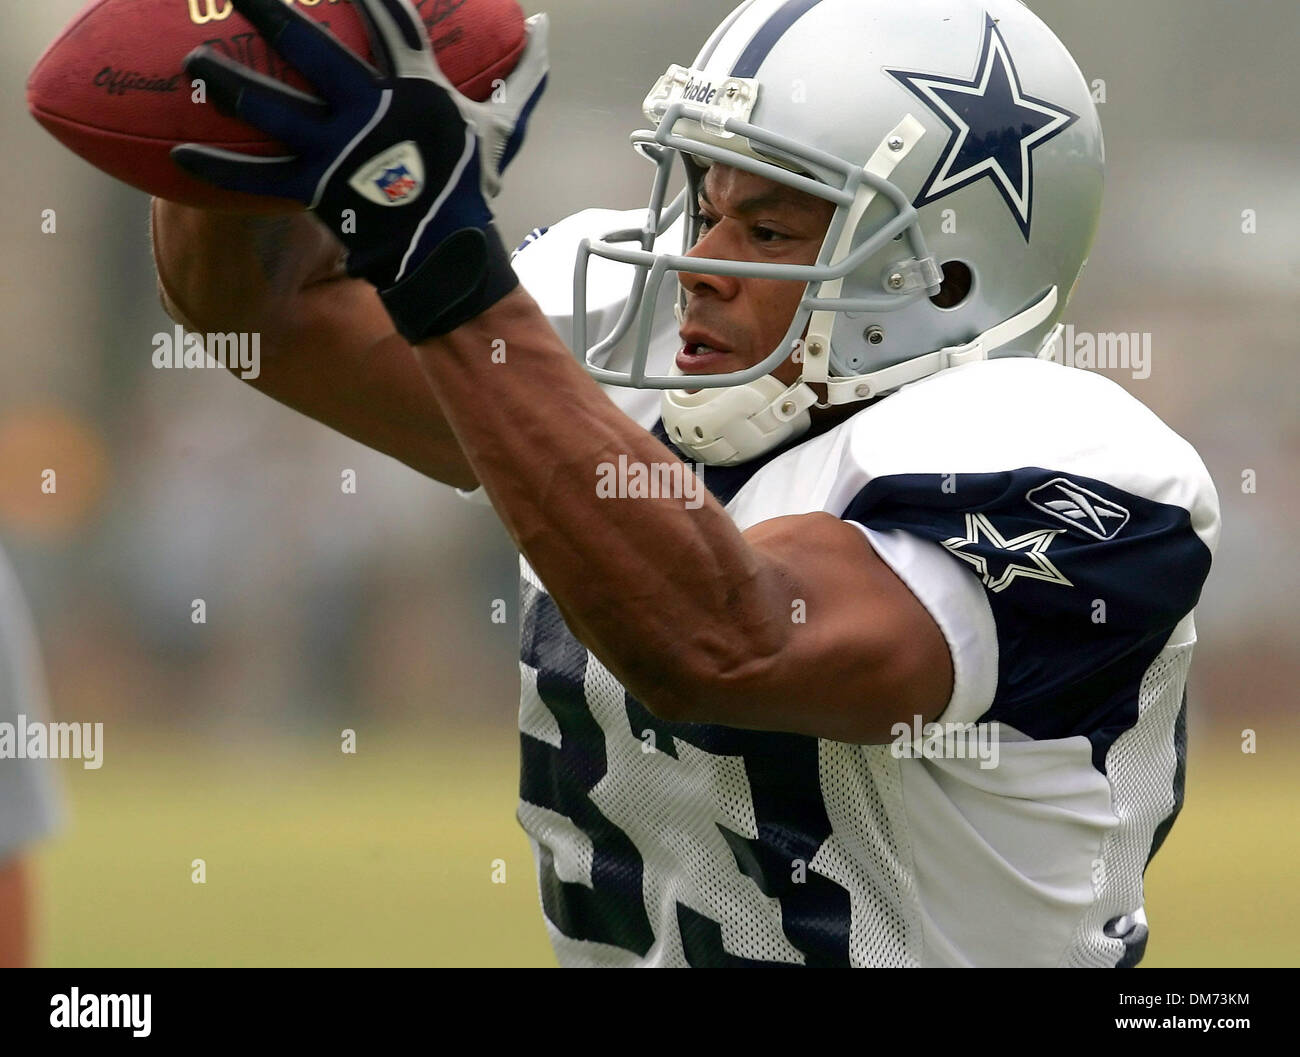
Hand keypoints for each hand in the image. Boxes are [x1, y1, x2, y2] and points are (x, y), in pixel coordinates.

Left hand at [172, 0, 548, 342]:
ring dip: (230, 82)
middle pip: (311, 49)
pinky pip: (258, 176)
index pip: (388, 21)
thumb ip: (522, 76)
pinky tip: (178, 153)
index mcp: (415, 89)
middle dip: (270, 11)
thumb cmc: (469, 186)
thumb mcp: (501, 126)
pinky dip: (218, 166)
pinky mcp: (318, 189)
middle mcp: (371, 112)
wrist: (450, 253)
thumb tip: (546, 31)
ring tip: (192, 61)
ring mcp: (340, 151)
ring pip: (275, 107)